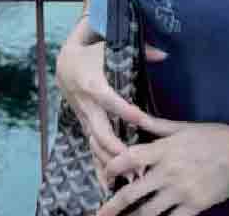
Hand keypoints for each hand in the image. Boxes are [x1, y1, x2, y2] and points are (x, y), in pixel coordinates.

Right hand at [56, 16, 168, 190]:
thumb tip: (164, 55)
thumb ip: (140, 49)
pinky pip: (90, 146)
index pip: (109, 99)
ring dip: (110, 161)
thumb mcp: (111, 43)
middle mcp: (86, 103)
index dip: (124, 110)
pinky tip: (106, 184)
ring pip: (94, 142)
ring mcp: (84, 116)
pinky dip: (98, 165)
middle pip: (99, 129)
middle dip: (116, 148)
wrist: (64, 60)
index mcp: (92, 82)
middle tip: (135, 163)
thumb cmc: (92, 50)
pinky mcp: (84, 123)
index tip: (142, 120)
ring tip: (129, 177)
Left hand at [96, 116, 228, 215]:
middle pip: (131, 193)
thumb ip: (155, 124)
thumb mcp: (183, 127)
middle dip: (112, 206)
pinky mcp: (194, 206)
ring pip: (148, 212)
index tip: (104, 174)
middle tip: (99, 214)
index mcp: (164, 150)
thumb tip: (133, 114)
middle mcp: (168, 173)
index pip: (129, 158)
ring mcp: (180, 192)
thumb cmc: (214, 137)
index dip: (111, 167)